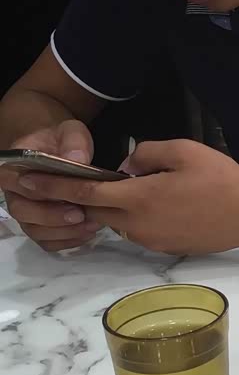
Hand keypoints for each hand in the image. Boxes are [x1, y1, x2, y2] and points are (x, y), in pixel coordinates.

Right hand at [2, 120, 98, 251]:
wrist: (64, 150)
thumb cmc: (64, 141)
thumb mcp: (71, 132)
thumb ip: (74, 143)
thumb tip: (77, 159)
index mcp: (15, 167)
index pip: (12, 181)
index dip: (34, 191)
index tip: (60, 194)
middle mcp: (15, 192)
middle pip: (22, 211)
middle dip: (50, 217)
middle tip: (79, 214)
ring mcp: (28, 211)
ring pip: (35, 231)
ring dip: (62, 232)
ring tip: (90, 225)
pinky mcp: (41, 226)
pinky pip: (47, 242)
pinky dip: (66, 242)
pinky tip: (87, 234)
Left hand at [11, 139, 238, 254]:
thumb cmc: (220, 179)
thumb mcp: (183, 150)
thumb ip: (146, 154)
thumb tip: (126, 167)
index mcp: (139, 198)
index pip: (86, 192)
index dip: (54, 186)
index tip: (28, 180)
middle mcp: (137, 224)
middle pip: (95, 212)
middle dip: (77, 199)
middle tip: (62, 183)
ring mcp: (150, 240)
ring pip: (116, 221)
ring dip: (112, 207)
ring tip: (128, 189)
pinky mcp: (163, 249)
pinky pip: (136, 230)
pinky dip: (133, 216)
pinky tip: (156, 203)